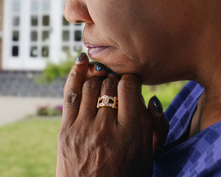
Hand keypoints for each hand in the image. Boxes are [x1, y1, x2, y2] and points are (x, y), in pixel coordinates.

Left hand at [56, 53, 168, 176]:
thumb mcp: (148, 158)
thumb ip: (155, 128)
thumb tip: (151, 99)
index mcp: (130, 135)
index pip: (130, 87)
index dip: (132, 79)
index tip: (132, 83)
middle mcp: (105, 129)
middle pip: (110, 84)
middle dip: (115, 78)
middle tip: (117, 80)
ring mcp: (82, 129)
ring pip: (91, 85)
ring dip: (99, 76)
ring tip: (103, 75)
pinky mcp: (65, 131)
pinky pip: (71, 94)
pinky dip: (76, 74)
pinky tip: (82, 62)